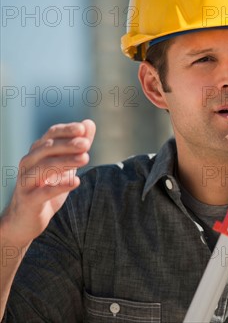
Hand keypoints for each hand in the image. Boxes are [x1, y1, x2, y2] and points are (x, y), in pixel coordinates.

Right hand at [1, 120, 95, 245]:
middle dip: (68, 144)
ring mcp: (26, 182)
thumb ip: (77, 146)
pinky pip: (43, 192)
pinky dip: (60, 186)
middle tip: (86, 144)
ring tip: (85, 159)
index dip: (66, 130)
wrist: (24, 219)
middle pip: (47, 148)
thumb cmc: (47, 187)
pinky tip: (76, 182)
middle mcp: (28, 163)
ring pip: (44, 167)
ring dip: (66, 161)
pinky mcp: (28, 200)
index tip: (83, 129)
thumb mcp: (65, 165)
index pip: (51, 134)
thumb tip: (89, 123)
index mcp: (37, 152)